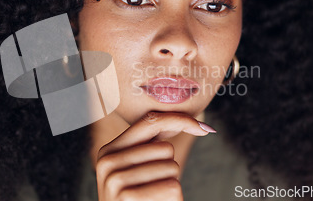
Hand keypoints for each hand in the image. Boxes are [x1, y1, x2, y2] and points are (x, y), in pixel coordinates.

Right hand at [95, 112, 215, 200]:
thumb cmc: (140, 200)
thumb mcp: (139, 170)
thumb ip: (153, 144)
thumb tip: (200, 124)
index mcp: (109, 151)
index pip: (149, 122)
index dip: (179, 120)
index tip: (204, 128)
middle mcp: (107, 162)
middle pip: (165, 148)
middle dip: (169, 168)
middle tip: (154, 188)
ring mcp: (115, 180)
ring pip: (170, 167)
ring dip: (171, 185)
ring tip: (153, 198)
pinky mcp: (127, 197)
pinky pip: (172, 186)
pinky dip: (173, 199)